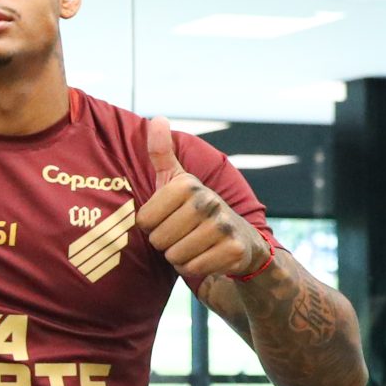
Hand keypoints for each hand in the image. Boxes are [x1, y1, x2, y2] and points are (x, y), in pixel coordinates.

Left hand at [135, 117, 268, 279]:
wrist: (241, 240)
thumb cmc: (196, 209)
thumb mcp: (177, 180)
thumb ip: (161, 152)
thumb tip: (157, 117)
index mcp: (187, 184)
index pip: (144, 221)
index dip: (152, 225)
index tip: (169, 217)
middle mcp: (208, 201)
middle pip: (158, 240)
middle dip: (166, 243)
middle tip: (184, 233)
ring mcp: (223, 225)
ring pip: (175, 256)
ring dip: (180, 256)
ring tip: (195, 243)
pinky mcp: (234, 250)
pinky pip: (194, 268)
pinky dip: (196, 267)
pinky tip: (208, 255)